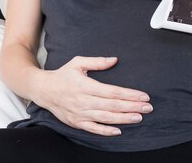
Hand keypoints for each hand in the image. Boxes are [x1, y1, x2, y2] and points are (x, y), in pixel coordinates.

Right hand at [34, 56, 152, 135]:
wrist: (43, 90)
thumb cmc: (62, 75)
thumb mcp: (78, 62)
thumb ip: (97, 61)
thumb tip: (114, 60)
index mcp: (86, 85)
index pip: (112, 91)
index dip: (129, 94)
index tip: (143, 96)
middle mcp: (84, 101)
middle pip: (112, 105)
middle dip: (132, 106)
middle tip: (147, 107)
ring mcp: (80, 113)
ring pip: (105, 118)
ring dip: (123, 118)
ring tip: (138, 117)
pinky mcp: (76, 122)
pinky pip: (93, 128)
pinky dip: (106, 131)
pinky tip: (118, 130)